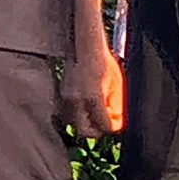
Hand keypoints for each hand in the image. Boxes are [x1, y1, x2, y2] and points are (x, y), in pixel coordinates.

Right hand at [63, 0, 125, 137]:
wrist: (85, 47)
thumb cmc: (103, 62)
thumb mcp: (116, 84)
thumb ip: (116, 104)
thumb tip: (117, 119)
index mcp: (93, 97)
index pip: (103, 125)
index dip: (113, 126)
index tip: (117, 121)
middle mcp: (77, 101)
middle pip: (86, 132)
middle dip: (98, 130)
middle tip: (106, 122)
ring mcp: (67, 99)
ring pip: (76, 125)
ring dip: (87, 124)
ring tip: (97, 112)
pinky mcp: (62, 96)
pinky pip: (70, 115)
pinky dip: (79, 116)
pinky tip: (87, 107)